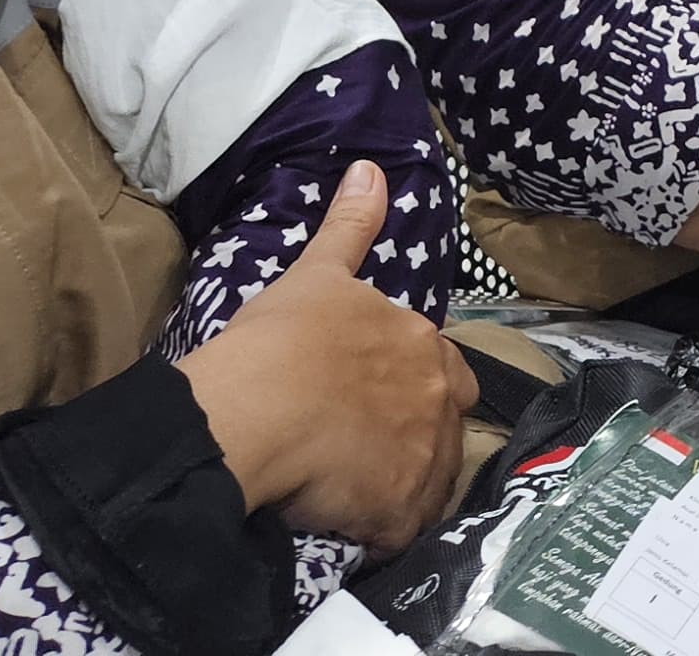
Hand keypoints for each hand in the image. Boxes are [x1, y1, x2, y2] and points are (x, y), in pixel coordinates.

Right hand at [174, 163, 473, 551]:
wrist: (254, 411)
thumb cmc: (280, 340)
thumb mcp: (315, 275)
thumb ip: (350, 225)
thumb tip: (370, 167)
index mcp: (421, 342)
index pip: (440, 368)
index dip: (408, 385)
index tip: (369, 400)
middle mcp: (438, 397)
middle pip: (444, 422)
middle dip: (415, 434)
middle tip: (360, 447)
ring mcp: (426, 458)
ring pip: (428, 479)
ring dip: (399, 483)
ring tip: (348, 490)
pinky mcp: (404, 512)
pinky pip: (404, 529)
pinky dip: (382, 530)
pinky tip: (348, 526)